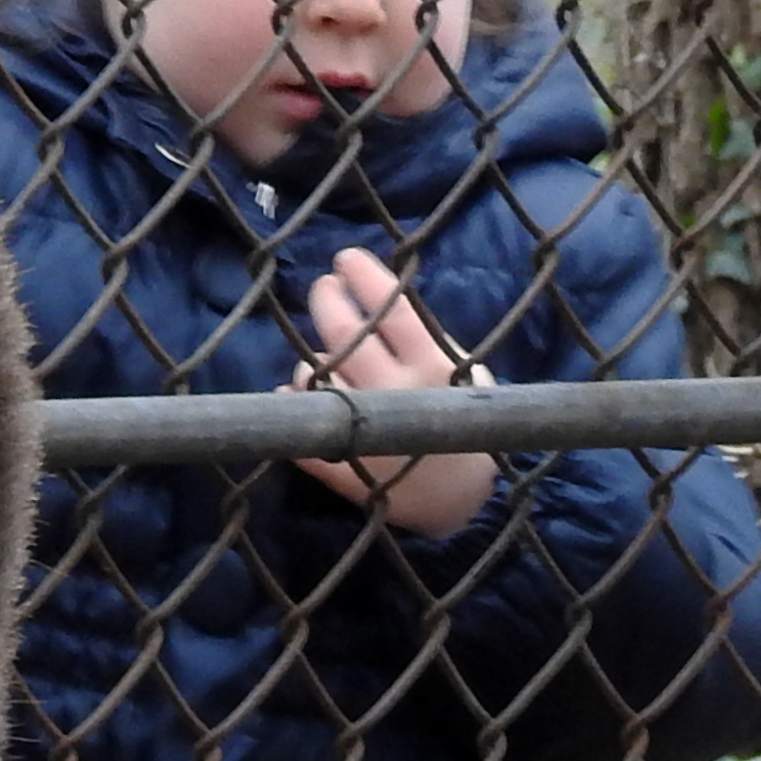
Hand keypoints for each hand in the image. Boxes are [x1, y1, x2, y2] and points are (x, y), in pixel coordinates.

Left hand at [291, 248, 498, 536]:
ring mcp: (367, 429)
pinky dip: (293, 401)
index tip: (346, 257)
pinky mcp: (343, 465)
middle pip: (344, 331)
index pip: (391, 307)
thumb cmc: (468, 422)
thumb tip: (376, 296)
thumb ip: (426, 337)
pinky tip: (293, 391)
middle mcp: (396, 393)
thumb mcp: (465, 372)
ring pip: (314, 375)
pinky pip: (304, 422)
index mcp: (432, 366)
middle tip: (324, 287)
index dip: (364, 276)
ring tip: (319, 353)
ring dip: (310, 356)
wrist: (466, 503)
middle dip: (326, 298)